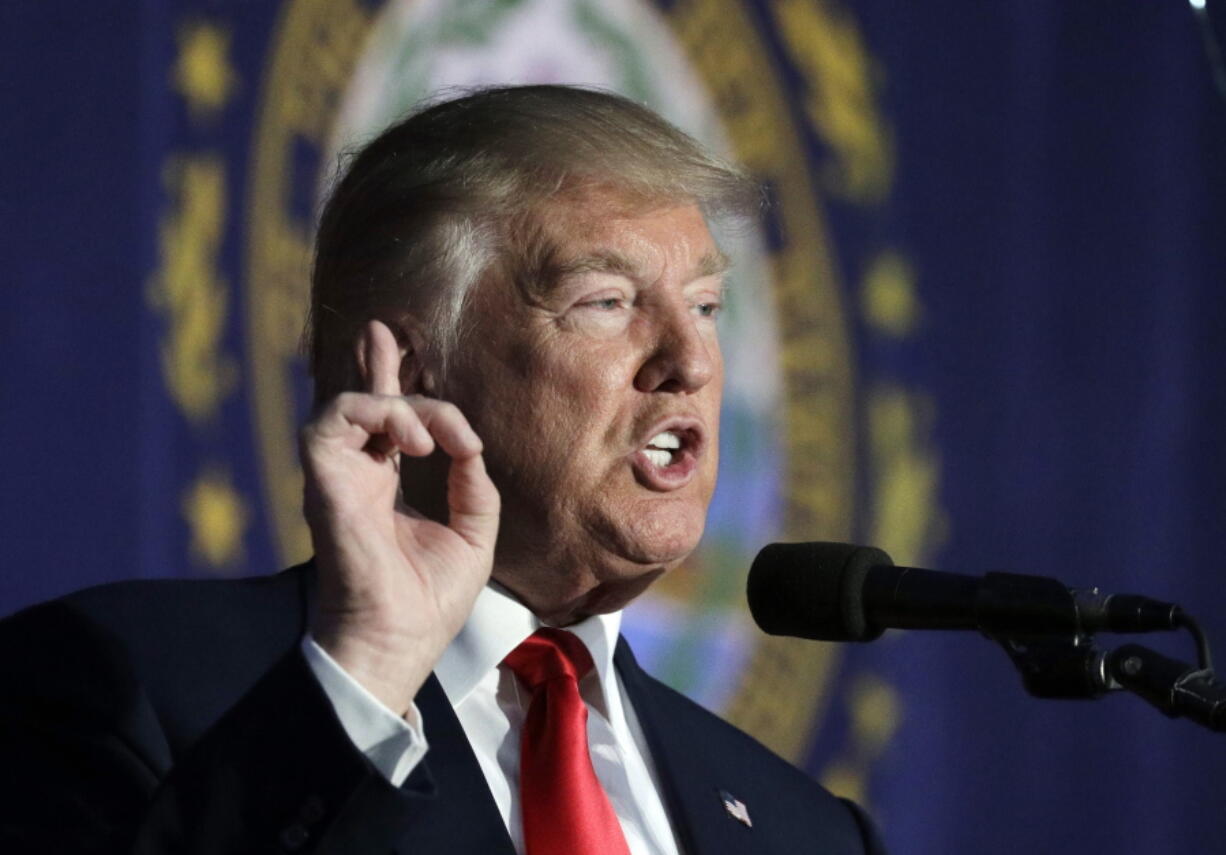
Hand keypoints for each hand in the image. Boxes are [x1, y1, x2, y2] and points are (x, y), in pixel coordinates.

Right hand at [300, 320, 499, 714]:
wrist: (398, 639)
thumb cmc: (430, 599)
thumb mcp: (471, 532)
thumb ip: (472, 483)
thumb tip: (469, 443)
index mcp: (386, 487)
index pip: (388, 426)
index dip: (398, 391)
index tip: (446, 405)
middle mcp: (358, 476)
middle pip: (358, 401)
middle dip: (373, 364)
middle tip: (381, 331)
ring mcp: (337, 476)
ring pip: (350, 404)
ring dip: (398, 404)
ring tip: (429, 436)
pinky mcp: (323, 480)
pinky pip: (334, 419)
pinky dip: (379, 414)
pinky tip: (415, 441)